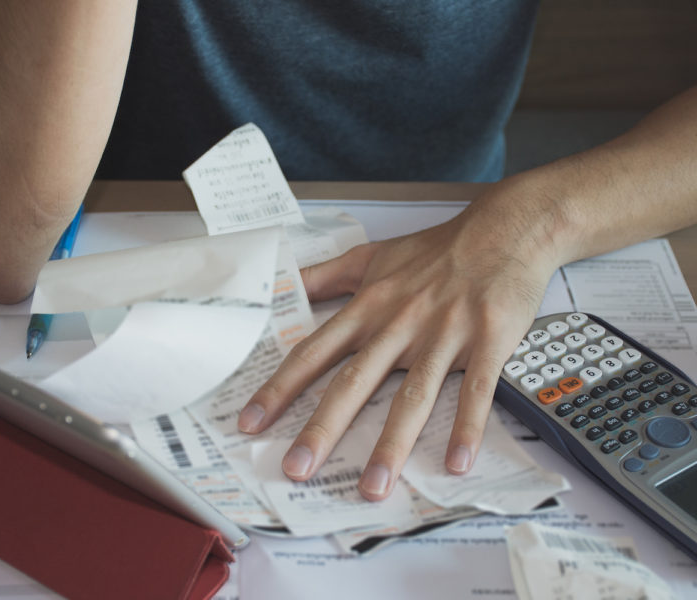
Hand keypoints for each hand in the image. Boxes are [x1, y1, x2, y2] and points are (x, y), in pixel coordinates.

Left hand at [238, 184, 565, 499]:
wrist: (501, 231)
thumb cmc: (434, 249)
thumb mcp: (370, 257)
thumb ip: (324, 276)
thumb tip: (282, 285)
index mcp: (368, 308)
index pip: (314, 352)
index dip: (280, 388)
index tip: (251, 422)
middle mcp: (398, 325)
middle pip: (354, 382)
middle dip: (323, 428)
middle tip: (297, 468)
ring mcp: (443, 335)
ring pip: (413, 395)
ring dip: (392, 443)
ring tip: (373, 485)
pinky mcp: (487, 341)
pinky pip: (476, 390)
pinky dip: (467, 425)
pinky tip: (457, 461)